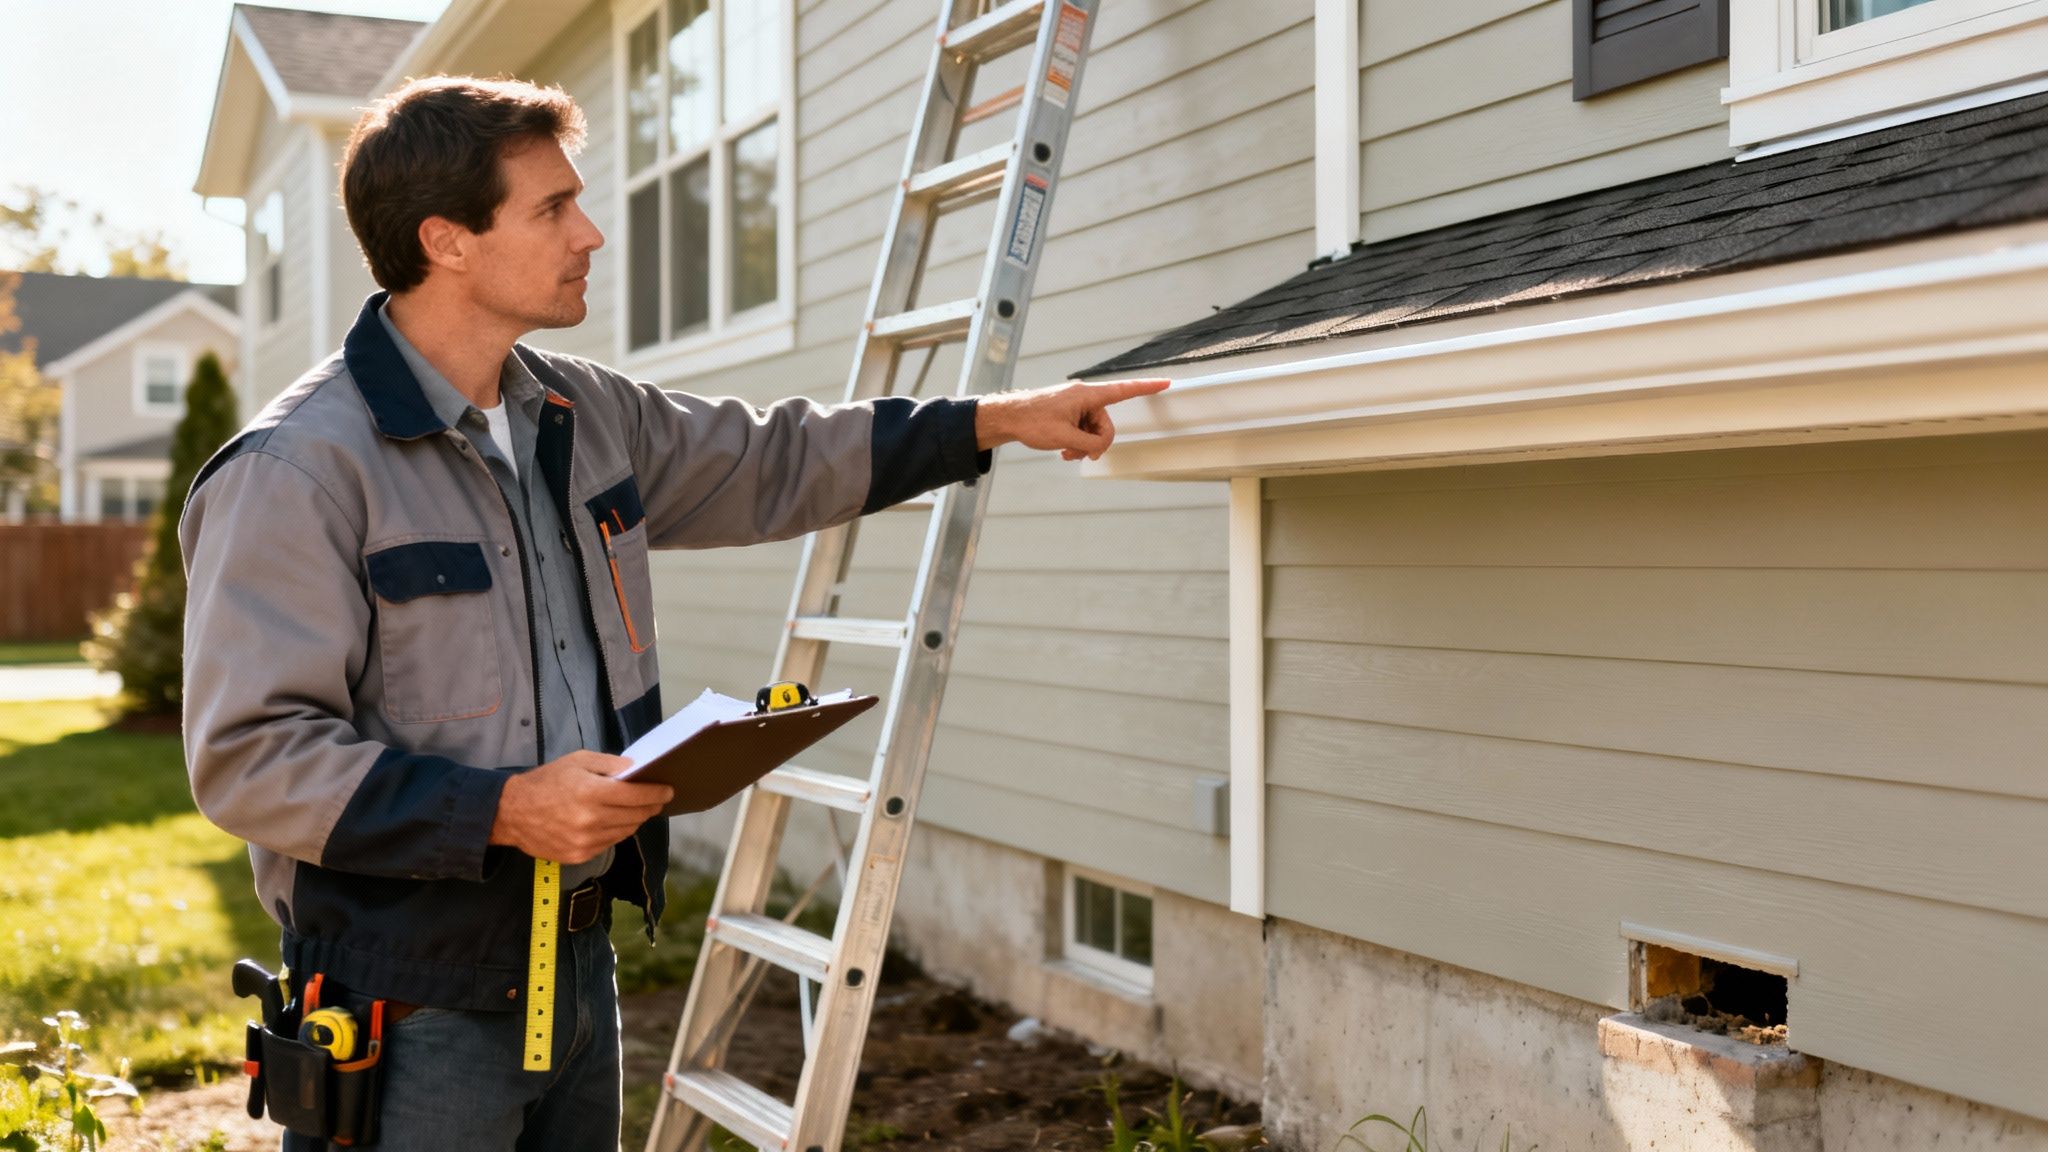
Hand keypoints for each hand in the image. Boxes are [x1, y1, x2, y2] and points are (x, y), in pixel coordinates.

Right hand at [489, 750, 672, 863]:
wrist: (511, 813)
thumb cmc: (546, 782)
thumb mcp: (577, 761)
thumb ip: (609, 764)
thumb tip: (636, 770)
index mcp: (591, 792)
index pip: (636, 796)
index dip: (656, 793)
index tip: (668, 791)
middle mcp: (590, 820)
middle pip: (635, 815)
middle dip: (650, 807)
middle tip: (657, 800)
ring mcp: (585, 841)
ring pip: (626, 831)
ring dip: (635, 820)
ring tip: (636, 810)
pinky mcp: (579, 855)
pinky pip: (610, 843)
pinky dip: (616, 832)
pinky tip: (613, 822)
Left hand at [974, 377, 1169, 460]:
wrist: (1008, 418)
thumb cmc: (1032, 421)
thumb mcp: (1065, 437)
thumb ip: (1090, 443)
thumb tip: (1100, 447)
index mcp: (1087, 395)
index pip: (1123, 390)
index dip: (1146, 387)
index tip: (1165, 382)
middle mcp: (1084, 397)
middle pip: (1105, 423)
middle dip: (1095, 442)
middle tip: (1079, 455)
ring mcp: (1076, 405)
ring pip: (1093, 430)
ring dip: (1082, 445)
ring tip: (1065, 453)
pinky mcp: (1068, 413)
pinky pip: (1082, 429)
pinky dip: (1076, 442)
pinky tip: (1063, 451)